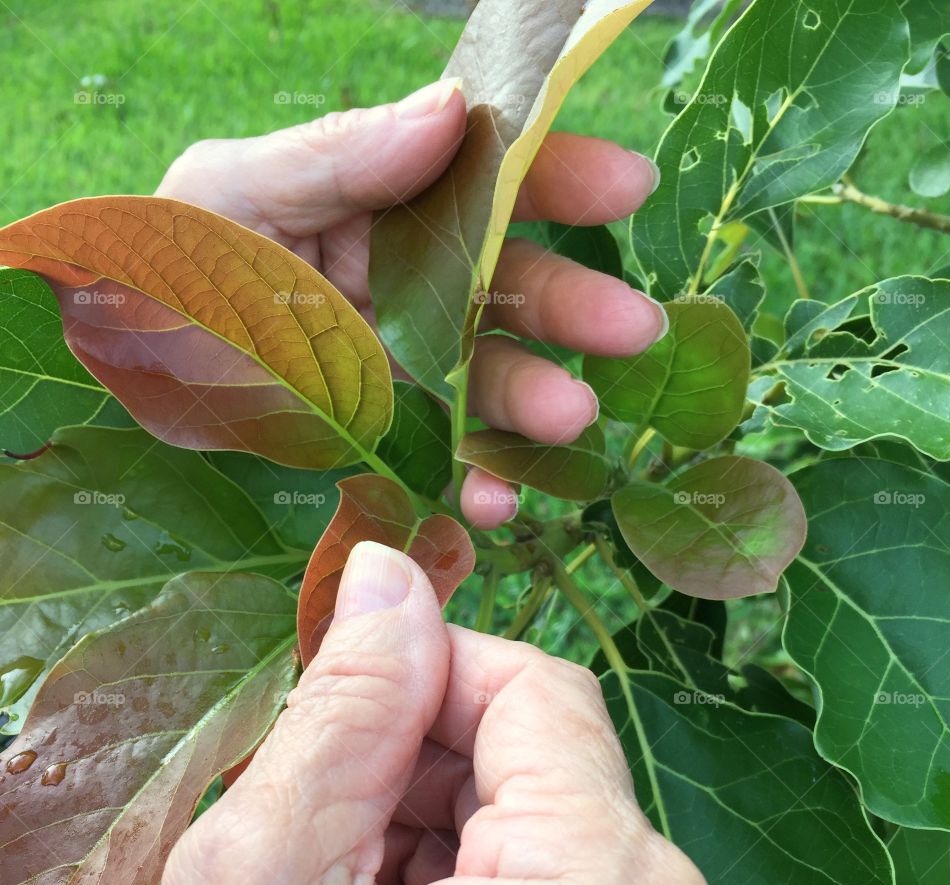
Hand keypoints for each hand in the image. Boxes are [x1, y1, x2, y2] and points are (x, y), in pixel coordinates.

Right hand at [69, 543, 724, 884]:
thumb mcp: (265, 882)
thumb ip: (346, 708)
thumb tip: (390, 577)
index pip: (536, 690)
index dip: (421, 672)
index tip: (333, 700)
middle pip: (543, 759)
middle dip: (418, 766)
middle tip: (311, 837)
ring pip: (539, 822)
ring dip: (429, 829)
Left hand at [156, 79, 665, 528]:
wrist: (111, 368)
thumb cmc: (166, 263)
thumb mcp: (237, 191)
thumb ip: (342, 156)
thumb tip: (453, 106)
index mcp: (382, 207)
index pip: (490, 183)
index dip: (562, 180)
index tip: (625, 186)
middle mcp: (408, 289)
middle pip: (513, 292)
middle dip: (575, 310)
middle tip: (628, 330)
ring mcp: (404, 371)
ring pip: (493, 386)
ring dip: (537, 406)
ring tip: (566, 422)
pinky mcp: (386, 443)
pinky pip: (449, 464)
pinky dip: (480, 486)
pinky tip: (494, 502)